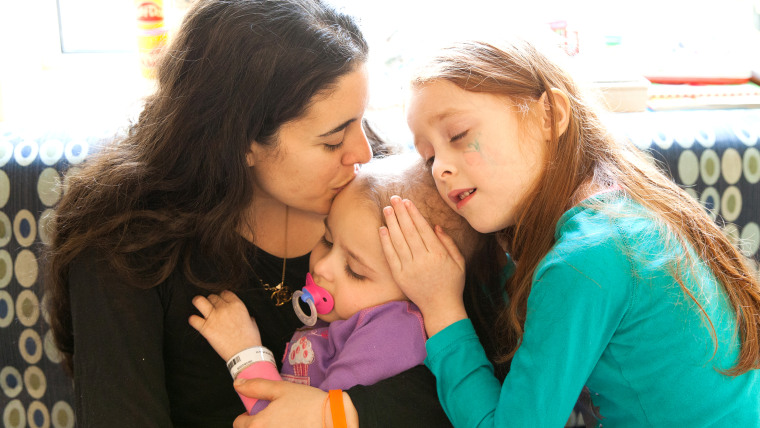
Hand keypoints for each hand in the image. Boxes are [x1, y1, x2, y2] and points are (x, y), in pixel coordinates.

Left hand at [188, 290, 261, 360]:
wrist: (245, 353)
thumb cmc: (250, 339)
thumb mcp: (252, 323)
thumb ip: (247, 316)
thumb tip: (247, 317)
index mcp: (237, 305)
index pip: (225, 293)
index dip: (222, 297)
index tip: (222, 302)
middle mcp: (224, 308)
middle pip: (212, 297)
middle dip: (212, 301)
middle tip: (212, 308)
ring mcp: (214, 317)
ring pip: (199, 301)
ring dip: (198, 303)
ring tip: (199, 306)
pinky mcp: (206, 328)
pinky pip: (193, 319)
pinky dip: (193, 320)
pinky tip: (196, 322)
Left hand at [232, 379, 357, 427]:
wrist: (333, 420)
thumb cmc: (308, 404)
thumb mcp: (281, 389)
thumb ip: (256, 387)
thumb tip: (238, 384)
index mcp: (258, 424)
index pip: (239, 423)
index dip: (247, 415)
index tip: (259, 411)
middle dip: (259, 424)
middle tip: (275, 416)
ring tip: (286, 422)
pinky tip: (294, 427)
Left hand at [379, 196, 467, 335]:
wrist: (441, 308)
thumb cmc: (452, 283)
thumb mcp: (459, 262)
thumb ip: (448, 242)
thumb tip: (434, 225)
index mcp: (439, 255)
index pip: (423, 229)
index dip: (414, 214)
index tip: (407, 201)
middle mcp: (423, 261)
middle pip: (409, 231)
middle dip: (401, 213)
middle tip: (394, 198)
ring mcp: (410, 269)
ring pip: (398, 241)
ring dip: (391, 223)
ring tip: (387, 209)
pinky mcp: (400, 277)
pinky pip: (391, 256)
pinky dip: (385, 242)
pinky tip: (382, 229)